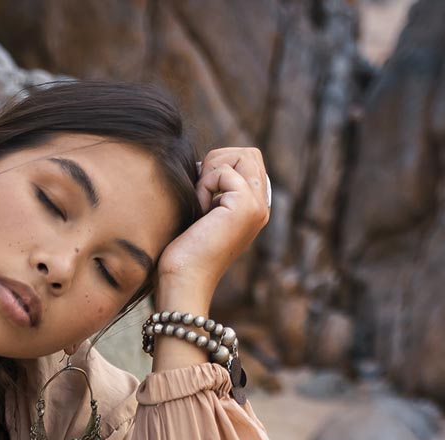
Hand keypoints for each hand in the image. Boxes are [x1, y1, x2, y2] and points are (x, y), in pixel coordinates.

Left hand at [156, 145, 271, 290]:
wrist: (183, 281)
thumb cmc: (183, 252)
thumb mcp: (203, 212)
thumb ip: (214, 189)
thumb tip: (206, 162)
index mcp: (254, 209)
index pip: (248, 161)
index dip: (220, 166)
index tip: (202, 193)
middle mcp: (262, 207)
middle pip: (248, 153)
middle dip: (218, 162)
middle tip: (200, 191)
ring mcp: (257, 207)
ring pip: (241, 155)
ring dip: (212, 171)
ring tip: (201, 202)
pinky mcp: (246, 206)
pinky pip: (224, 171)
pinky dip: (205, 185)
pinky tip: (200, 211)